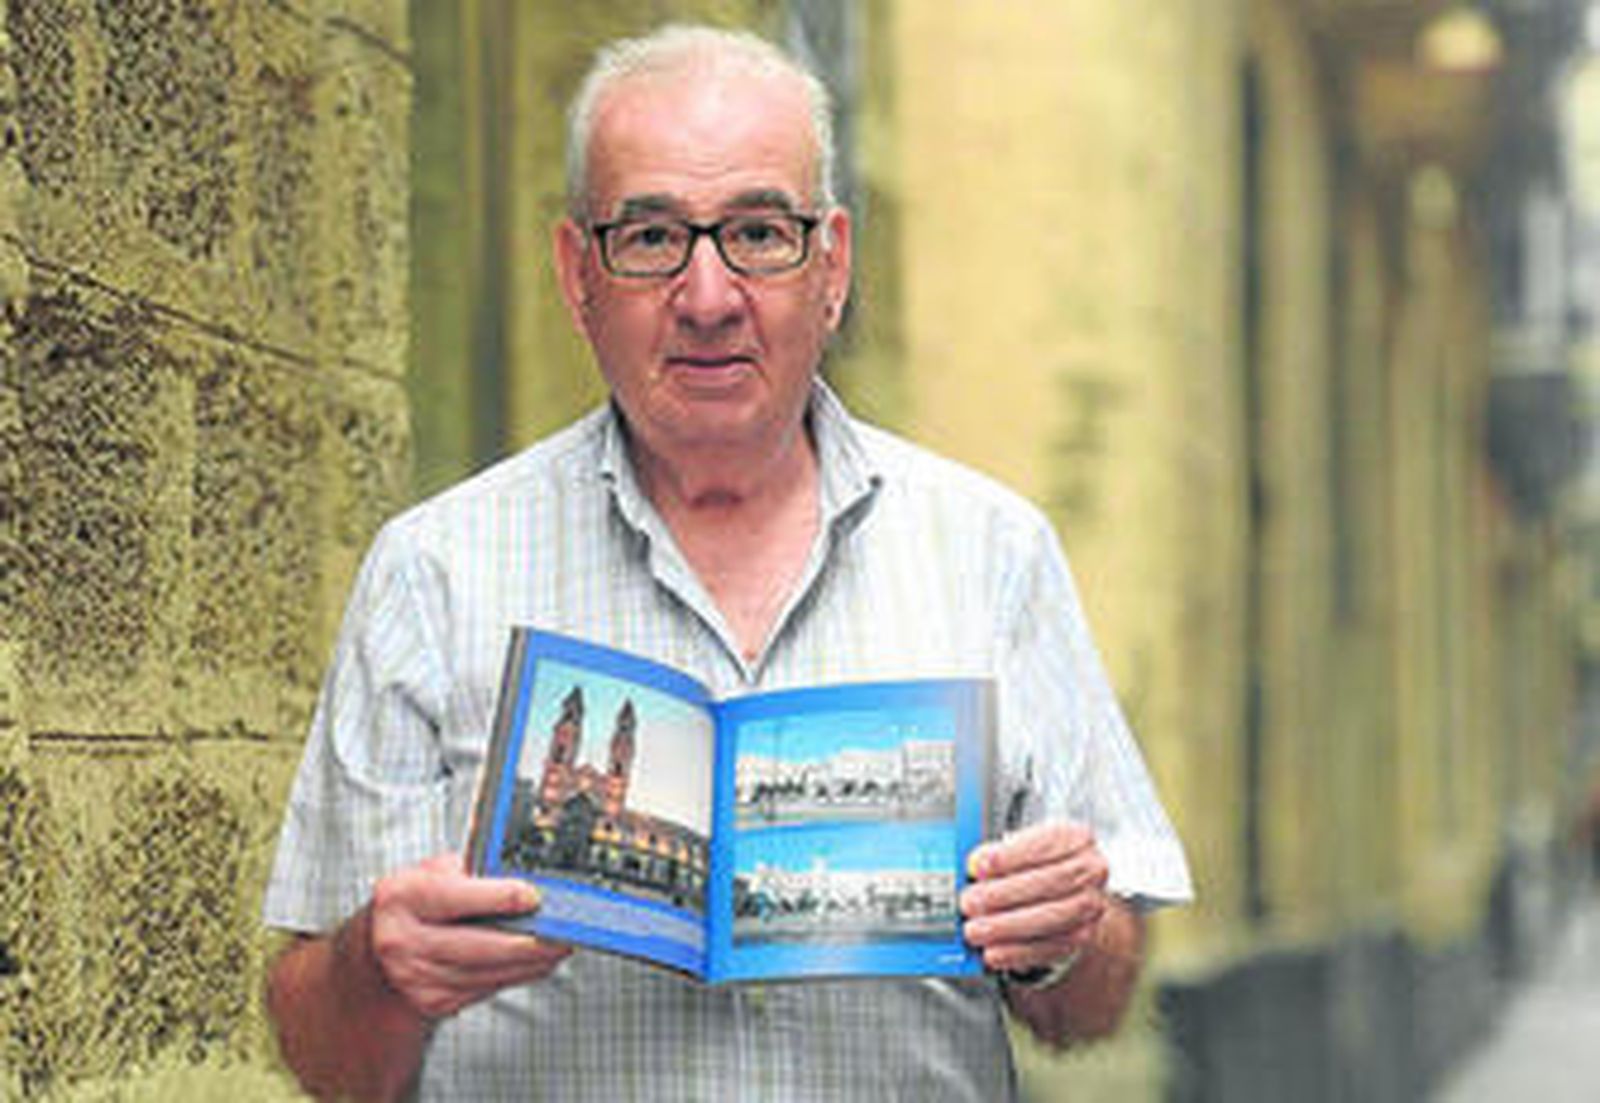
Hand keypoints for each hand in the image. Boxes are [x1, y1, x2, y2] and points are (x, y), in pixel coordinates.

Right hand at [365, 852, 571, 1018]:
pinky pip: (486, 988)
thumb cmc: (414, 902)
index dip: (499, 898)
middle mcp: (402, 940)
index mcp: (401, 897)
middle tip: (562, 934)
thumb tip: (525, 879)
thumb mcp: (432, 871)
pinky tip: (535, 963)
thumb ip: (472, 871)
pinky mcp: (433, 1002)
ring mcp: (415, 977)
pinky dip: (515, 975)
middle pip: (478, 946)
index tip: (533, 896)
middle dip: (527, 942)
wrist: (377, 949)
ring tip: (559, 948)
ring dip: (530, 963)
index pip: (456, 897)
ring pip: (487, 972)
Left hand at [959, 821, 1108, 972]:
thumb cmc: (1033, 866)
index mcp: (1075, 838)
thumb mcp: (1014, 849)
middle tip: (969, 902)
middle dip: (1005, 893)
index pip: (1045, 843)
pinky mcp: (1081, 937)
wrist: (1064, 895)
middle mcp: (1090, 870)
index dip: (1011, 856)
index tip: (979, 865)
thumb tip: (975, 865)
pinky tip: (993, 952)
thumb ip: (994, 855)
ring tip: (974, 929)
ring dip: (1007, 926)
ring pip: (1051, 918)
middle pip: (1051, 881)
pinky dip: (1017, 952)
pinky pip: (1049, 948)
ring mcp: (1090, 906)